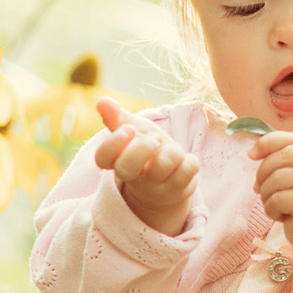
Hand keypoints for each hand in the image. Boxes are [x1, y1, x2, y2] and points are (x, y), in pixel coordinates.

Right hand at [94, 97, 197, 236]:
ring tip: (173, 150)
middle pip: (126, 168)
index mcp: (117, 161)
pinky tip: (185, 163)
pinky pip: (186, 172)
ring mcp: (154, 188)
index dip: (114, 143)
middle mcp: (133, 178)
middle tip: (156, 139)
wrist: (168, 178)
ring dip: (172, 151)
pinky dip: (190, 162)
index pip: (103, 157)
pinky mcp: (176, 191)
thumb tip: (102, 100)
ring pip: (161, 167)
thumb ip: (117, 118)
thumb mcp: (134, 131)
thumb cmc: (146, 150)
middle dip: (142, 148)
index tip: (129, 129)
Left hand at [252, 131, 292, 282]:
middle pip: (283, 156)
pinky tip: (280, 216)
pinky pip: (278, 200)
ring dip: (266, 194)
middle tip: (258, 187)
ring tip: (274, 205)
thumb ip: (286, 164)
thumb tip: (254, 153)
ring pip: (277, 179)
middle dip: (263, 171)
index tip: (251, 154)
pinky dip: (271, 209)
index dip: (269, 142)